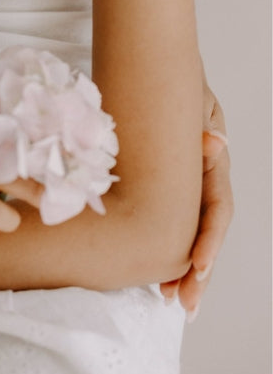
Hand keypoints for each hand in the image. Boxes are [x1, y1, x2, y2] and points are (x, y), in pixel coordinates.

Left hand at [159, 87, 232, 315]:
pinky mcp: (167, 187)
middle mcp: (204, 180)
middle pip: (206, 233)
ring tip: (174, 300)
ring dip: (185, 270)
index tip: (196, 267)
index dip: (209, 240)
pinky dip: (168, 250)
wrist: (156, 69)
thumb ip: (203, 122)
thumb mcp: (194, 99)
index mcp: (213, 162)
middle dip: (199, 272)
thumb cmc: (174, 85)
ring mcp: (187, 185)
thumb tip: (215, 143)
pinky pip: (170, 223)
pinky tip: (160, 277)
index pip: (217, 209)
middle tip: (184, 304)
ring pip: (190, 234)